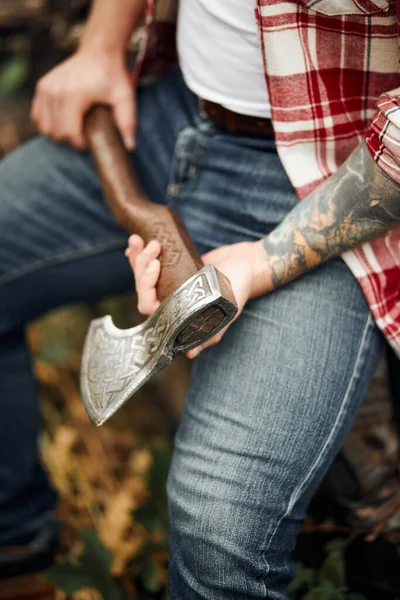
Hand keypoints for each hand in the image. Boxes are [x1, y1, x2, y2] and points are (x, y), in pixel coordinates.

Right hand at [31, 49, 135, 149]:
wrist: (99, 51)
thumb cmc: (113, 76)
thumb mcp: (125, 99)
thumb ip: (127, 123)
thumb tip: (130, 148)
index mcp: (74, 95)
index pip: (69, 132)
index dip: (80, 144)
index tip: (91, 142)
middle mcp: (55, 91)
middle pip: (56, 132)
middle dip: (70, 141)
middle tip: (84, 136)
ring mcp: (46, 88)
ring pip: (44, 127)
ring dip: (58, 134)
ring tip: (74, 130)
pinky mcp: (42, 87)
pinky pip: (37, 116)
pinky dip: (48, 124)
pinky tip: (62, 123)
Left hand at [125, 235, 270, 357]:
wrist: (248, 264)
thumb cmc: (240, 289)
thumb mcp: (228, 310)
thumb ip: (211, 332)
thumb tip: (190, 353)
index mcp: (178, 314)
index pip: (149, 306)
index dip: (145, 286)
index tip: (155, 265)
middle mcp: (171, 301)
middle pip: (142, 288)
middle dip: (142, 266)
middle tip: (154, 246)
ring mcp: (169, 284)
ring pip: (143, 275)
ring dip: (138, 257)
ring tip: (141, 240)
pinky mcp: (171, 268)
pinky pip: (149, 264)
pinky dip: (138, 254)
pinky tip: (135, 242)